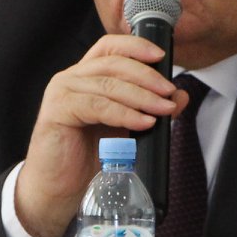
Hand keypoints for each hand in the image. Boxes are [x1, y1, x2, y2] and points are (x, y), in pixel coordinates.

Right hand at [12, 34, 189, 236]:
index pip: (110, 46)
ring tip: (163, 109)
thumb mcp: (126, 128)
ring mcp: (62, 92)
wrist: (59, 190)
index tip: (161, 55)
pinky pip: (97, 106)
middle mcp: (71, 79)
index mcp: (86, 76)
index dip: (136, 46)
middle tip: (169, 91)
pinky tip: (142, 122)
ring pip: (108, 84)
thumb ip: (149, 109)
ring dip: (141, 96)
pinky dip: (124, 113)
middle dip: (147, 76)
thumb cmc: (88, 158)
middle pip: (113, 64)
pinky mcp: (57, 111)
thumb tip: (179, 96)